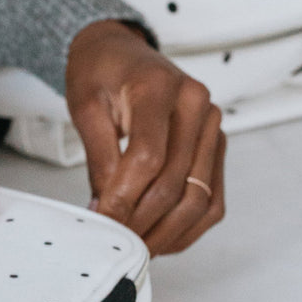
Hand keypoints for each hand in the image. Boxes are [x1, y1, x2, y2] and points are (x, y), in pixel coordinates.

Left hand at [65, 20, 225, 254]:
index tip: (102, 222)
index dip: (124, 198)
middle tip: (113, 243)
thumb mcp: (85, 107)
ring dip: (167, 233)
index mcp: (160, 87)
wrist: (120, 53)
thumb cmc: (101, 74)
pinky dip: (187, 228)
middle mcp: (197, 105)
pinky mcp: (215, 148)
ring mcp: (212, 127)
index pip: (148, 157)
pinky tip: (159, 238)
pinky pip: (212, 200)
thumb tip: (106, 210)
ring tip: (134, 248)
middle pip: (175, 183)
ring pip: (200, 198)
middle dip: (141, 222)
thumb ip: (99, 158)